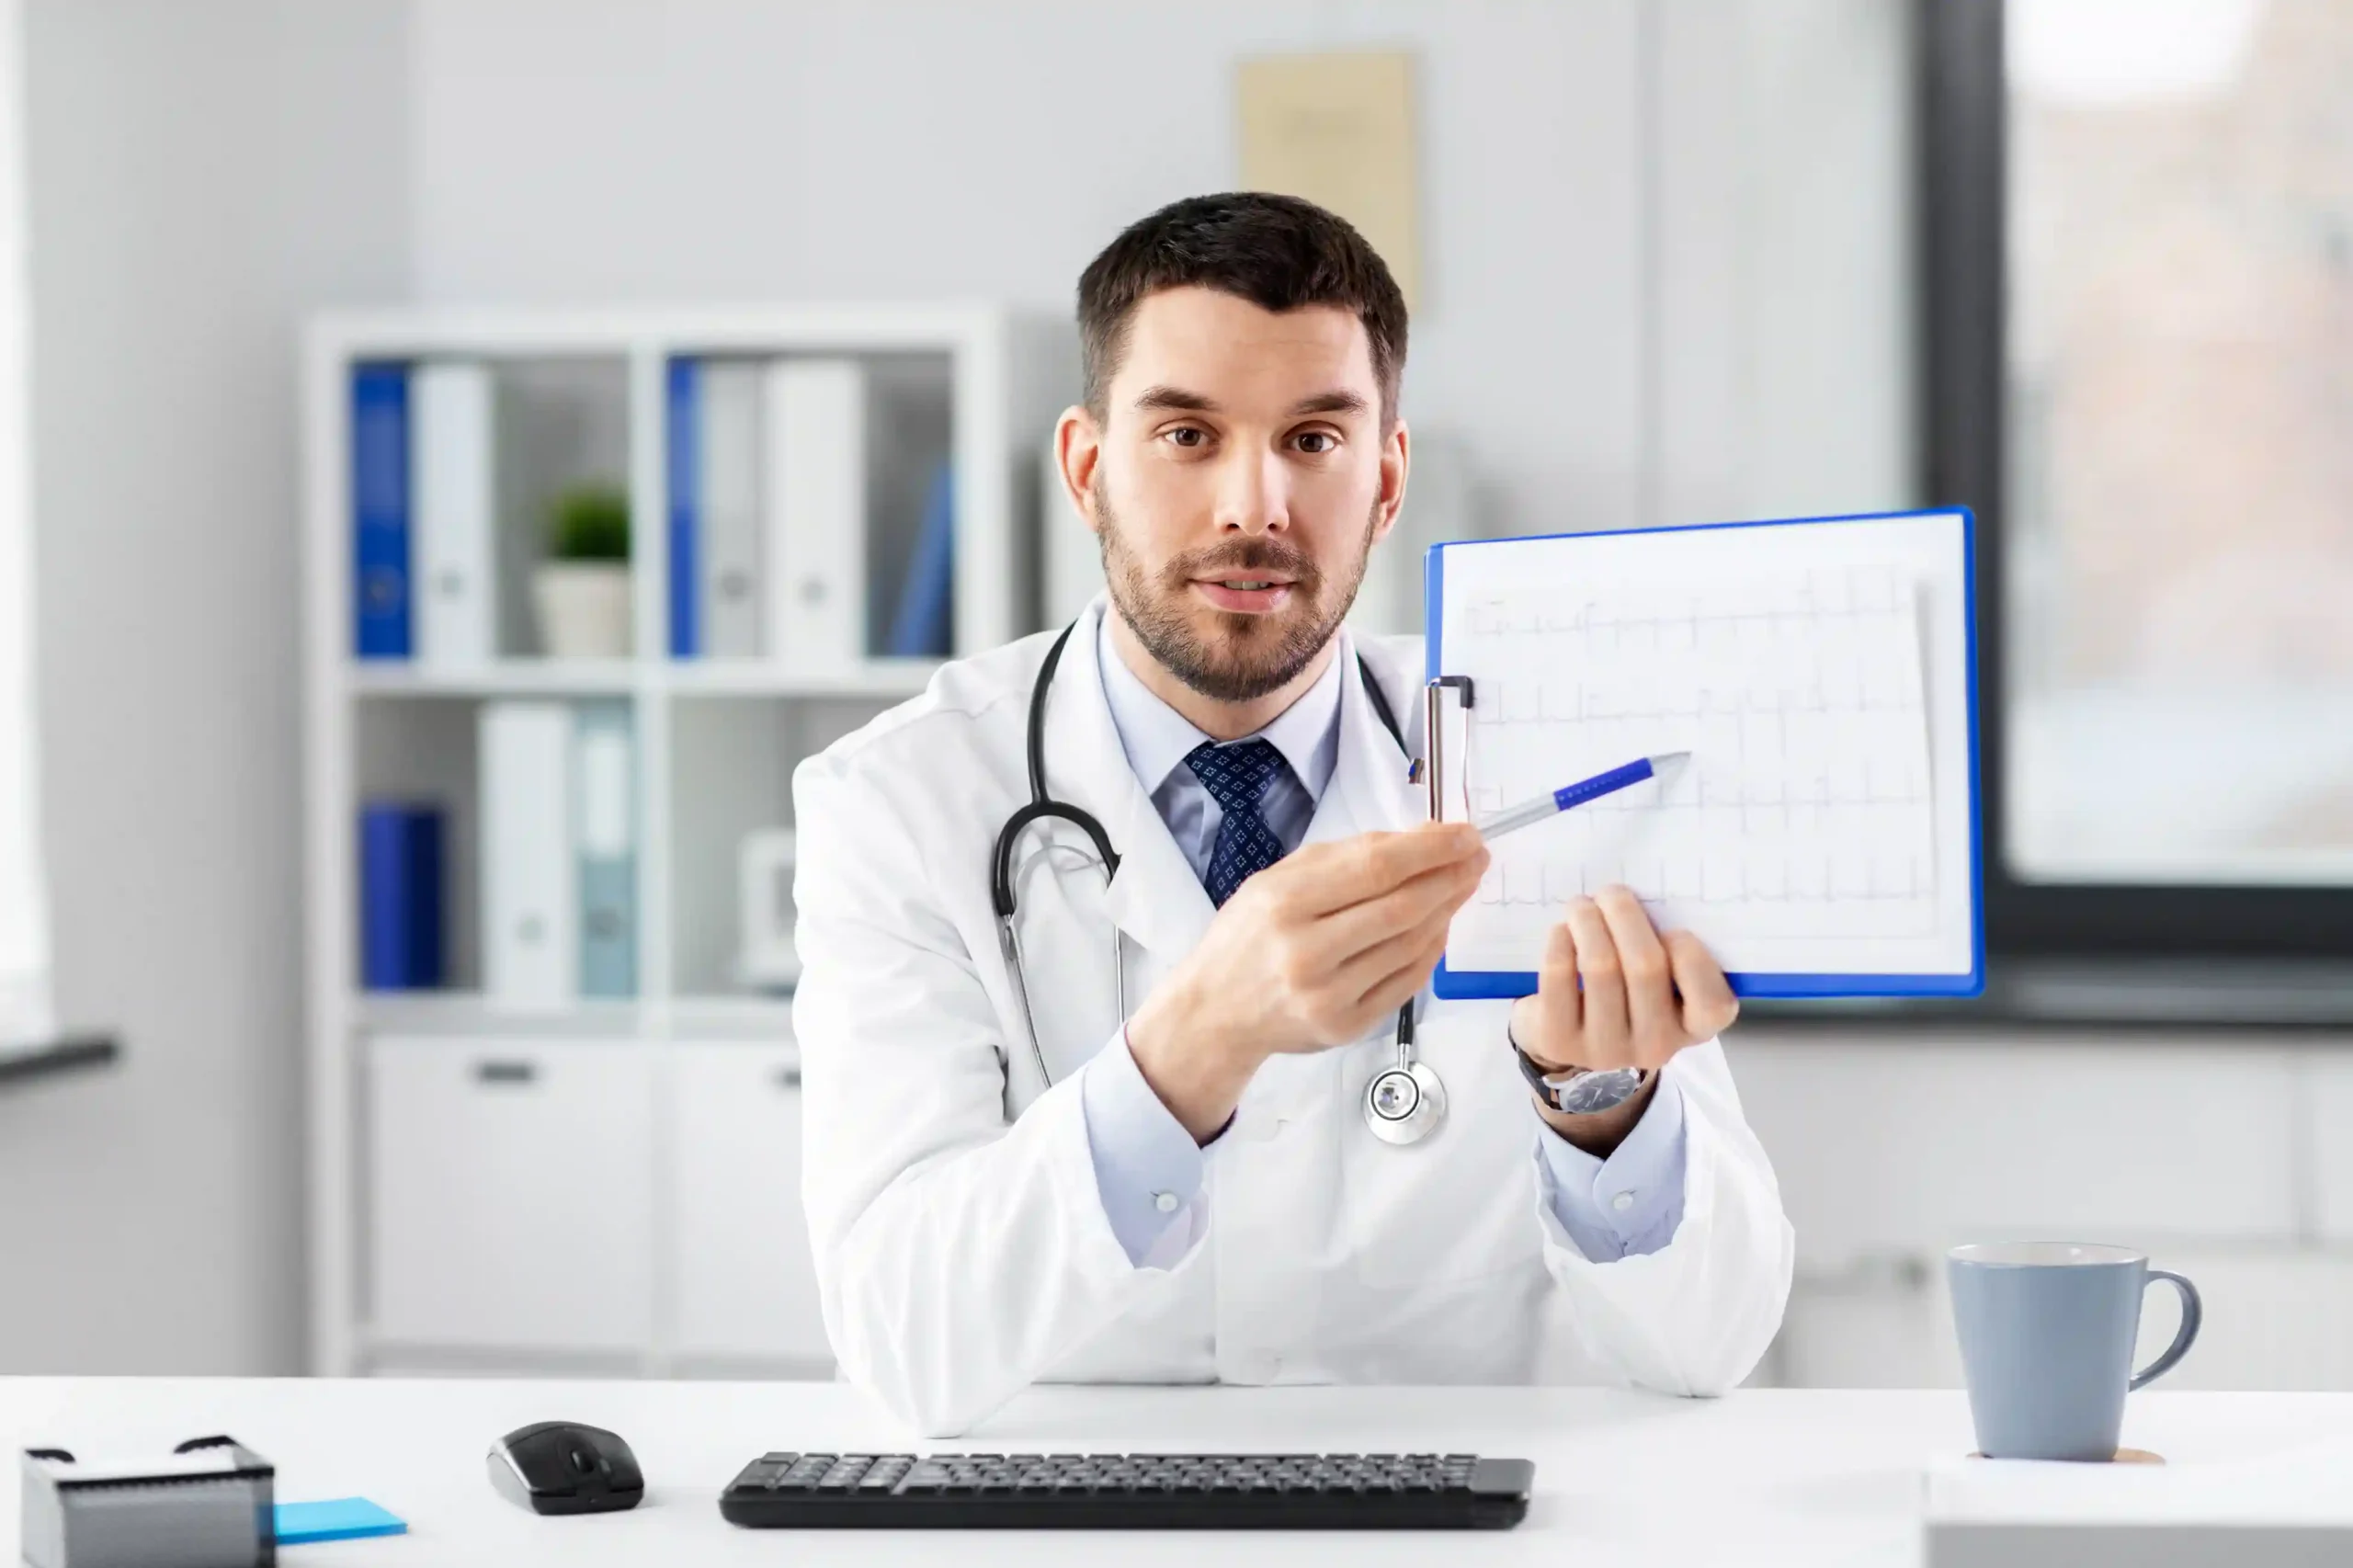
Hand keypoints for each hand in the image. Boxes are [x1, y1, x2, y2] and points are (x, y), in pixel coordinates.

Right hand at [1127, 822, 1488, 1139]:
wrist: (1216, 1012)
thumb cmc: (1248, 936)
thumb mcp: (1278, 880)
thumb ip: (1347, 857)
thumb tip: (1423, 839)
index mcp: (1284, 903)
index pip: (1375, 868)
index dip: (1430, 848)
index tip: (1464, 833)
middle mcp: (1307, 952)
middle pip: (1401, 907)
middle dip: (1450, 876)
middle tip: (1475, 856)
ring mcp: (1330, 995)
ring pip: (1411, 944)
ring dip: (1447, 910)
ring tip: (1461, 885)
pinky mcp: (1347, 1026)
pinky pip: (1407, 981)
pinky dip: (1431, 949)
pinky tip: (1439, 926)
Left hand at [1509, 885, 1736, 1152]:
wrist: (1573, 1039)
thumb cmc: (1629, 993)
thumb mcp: (1664, 983)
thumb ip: (1669, 950)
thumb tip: (1647, 896)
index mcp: (1694, 1029)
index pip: (1712, 1004)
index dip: (1693, 959)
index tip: (1673, 930)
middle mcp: (1655, 1046)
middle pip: (1645, 967)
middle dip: (1626, 915)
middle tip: (1612, 892)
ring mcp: (1605, 1049)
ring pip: (1600, 966)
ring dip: (1588, 921)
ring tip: (1582, 905)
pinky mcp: (1560, 1040)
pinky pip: (1560, 975)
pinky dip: (1560, 941)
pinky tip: (1563, 930)